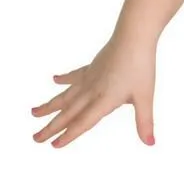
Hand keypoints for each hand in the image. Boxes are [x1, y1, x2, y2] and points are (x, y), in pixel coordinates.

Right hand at [30, 34, 157, 148]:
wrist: (133, 36)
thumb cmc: (141, 66)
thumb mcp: (145, 96)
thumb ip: (144, 122)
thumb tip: (150, 143)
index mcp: (104, 100)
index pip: (83, 122)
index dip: (69, 135)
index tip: (53, 145)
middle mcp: (92, 90)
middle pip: (68, 112)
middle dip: (51, 127)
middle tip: (35, 138)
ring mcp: (89, 78)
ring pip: (65, 95)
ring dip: (49, 106)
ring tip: (33, 113)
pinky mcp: (92, 67)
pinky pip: (75, 75)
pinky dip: (64, 78)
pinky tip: (54, 79)